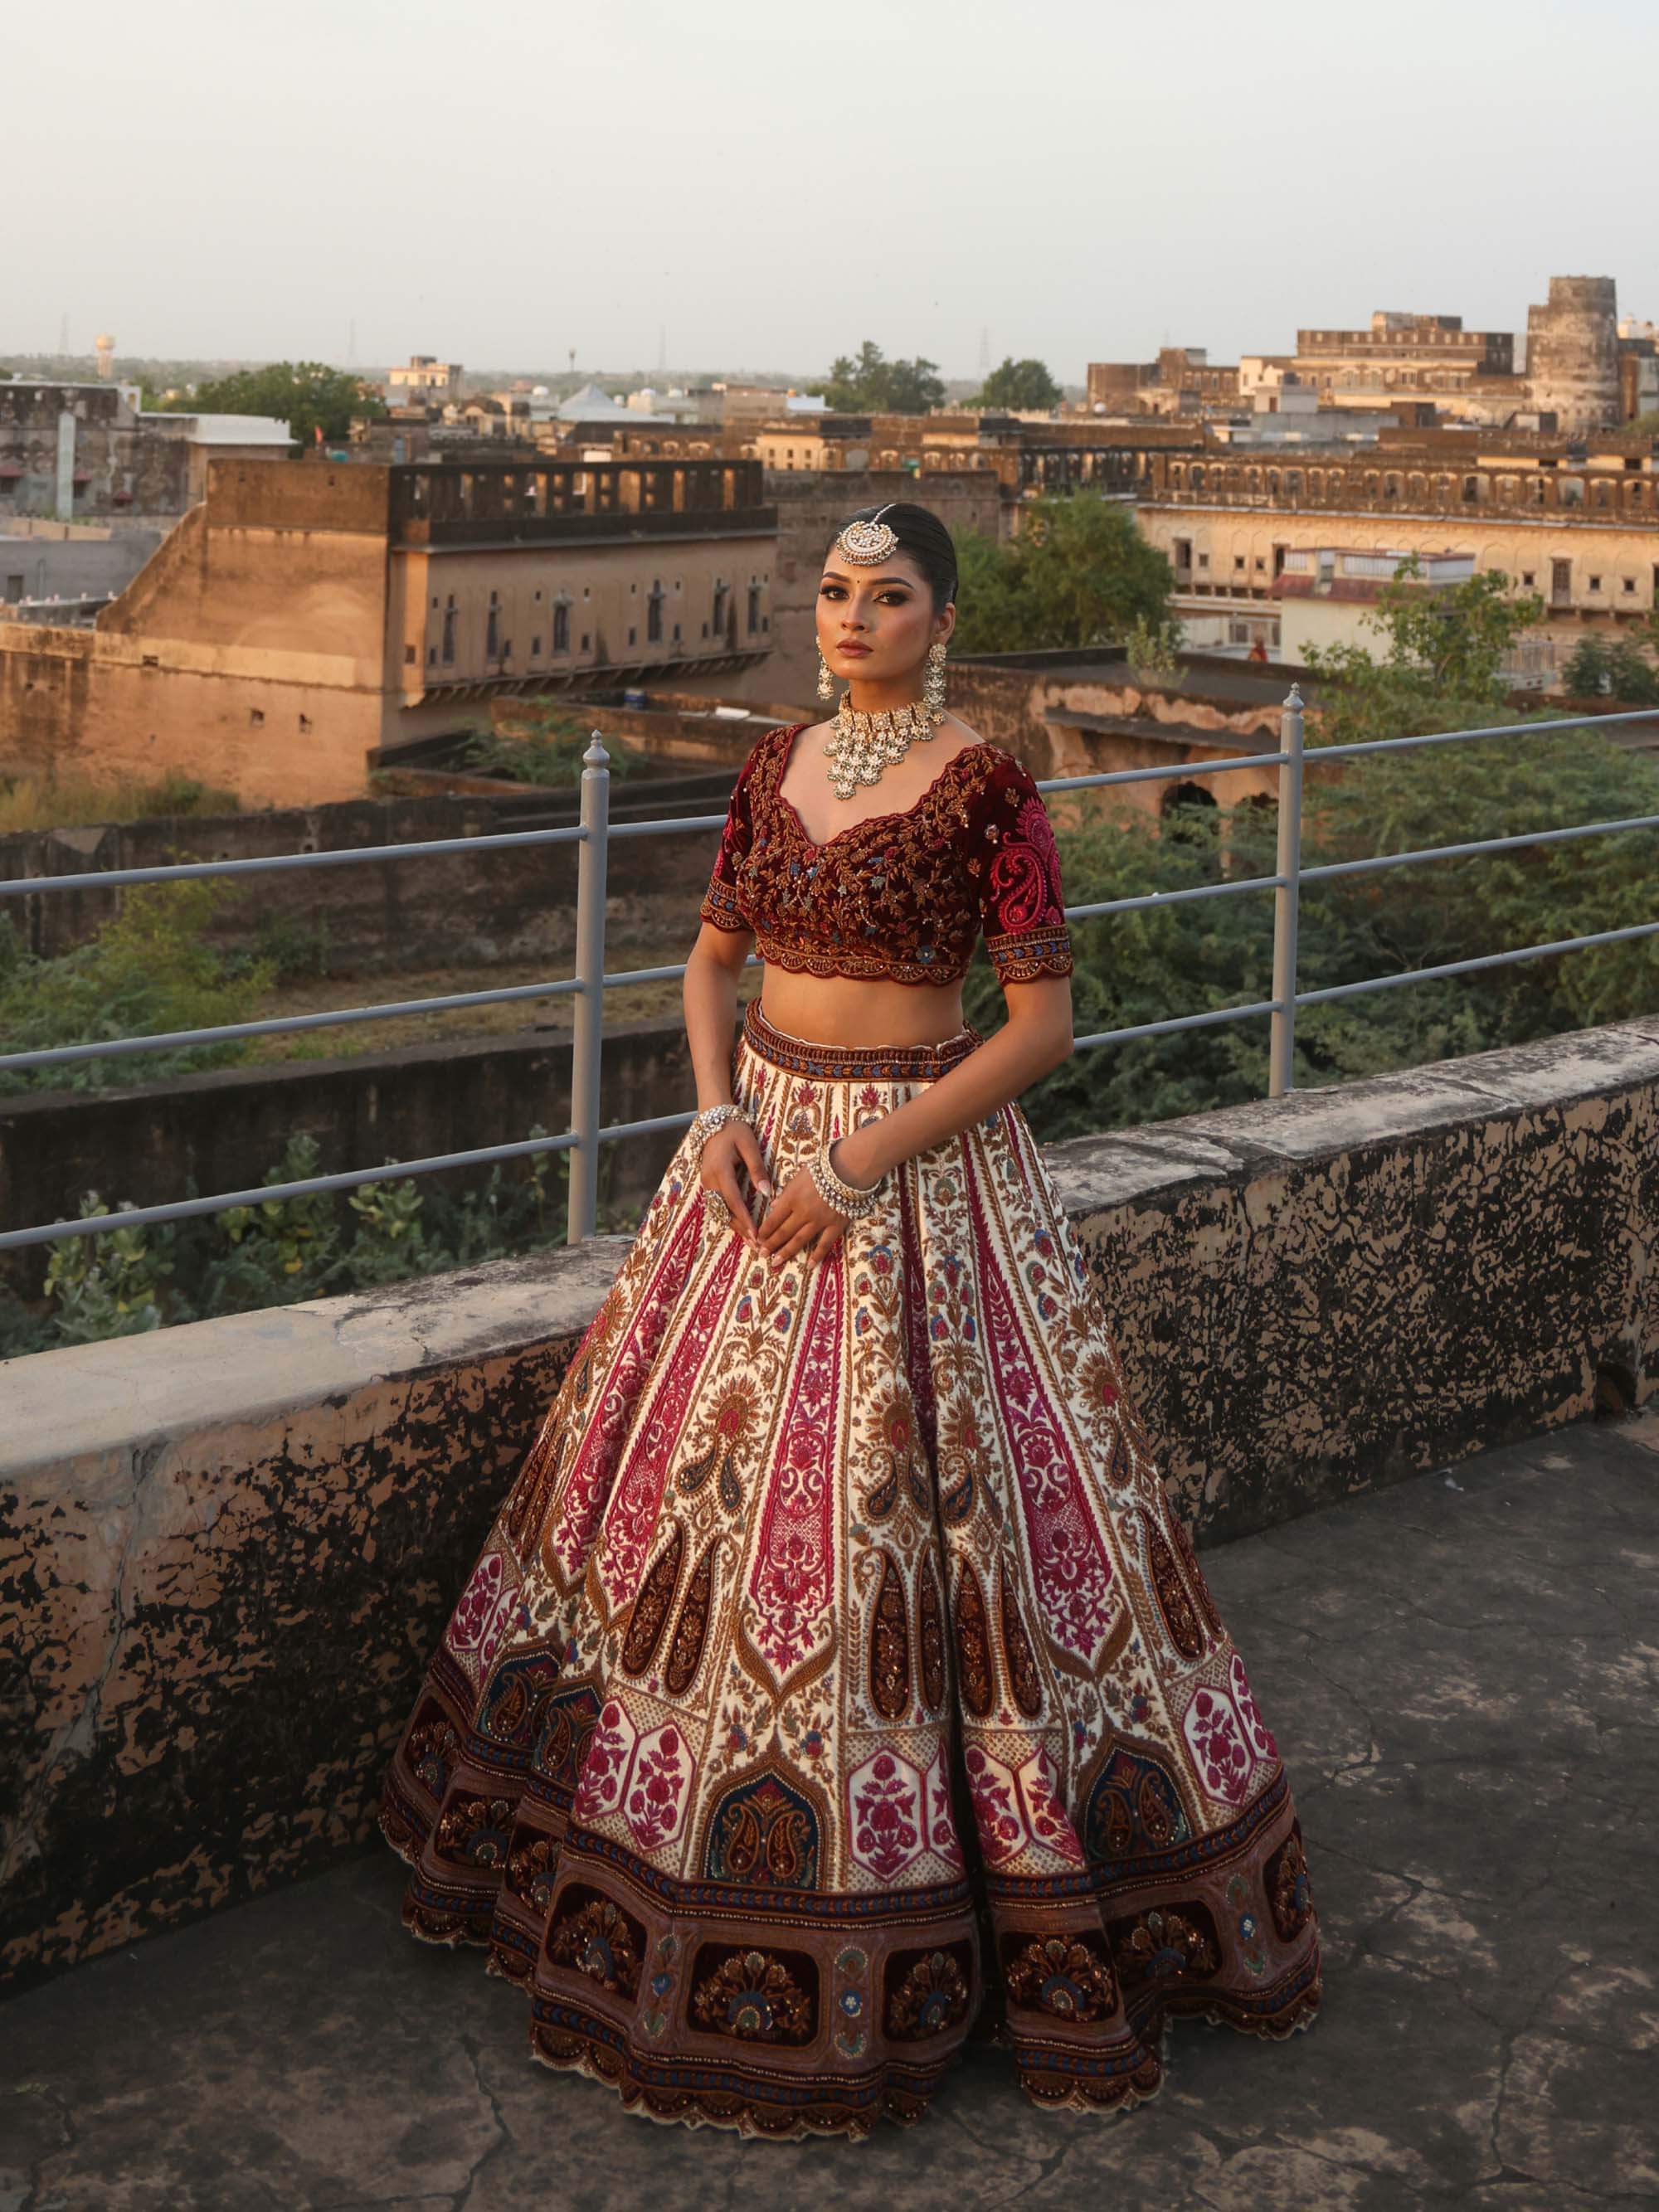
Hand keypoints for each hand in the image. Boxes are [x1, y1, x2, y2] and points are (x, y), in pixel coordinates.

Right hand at [698, 1119, 770, 1247]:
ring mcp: (706, 1183)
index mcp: (720, 1171)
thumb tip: (766, 1193)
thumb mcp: (749, 1146)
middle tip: (758, 1245)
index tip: (757, 1234)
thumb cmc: (734, 1130)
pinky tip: (741, 1227)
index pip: (733, 1200)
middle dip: (741, 1229)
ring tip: (751, 1241)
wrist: (714, 1120)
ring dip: (735, 1226)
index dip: (745, 1219)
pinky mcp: (708, 1183)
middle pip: (725, 1211)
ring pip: (720, 1211)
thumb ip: (757, 1169)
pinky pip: (718, 1205)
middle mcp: (710, 1180)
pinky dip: (730, 1217)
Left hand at [755, 1140, 875, 1271]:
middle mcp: (802, 1212)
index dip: (764, 1230)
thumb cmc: (822, 1168)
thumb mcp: (799, 1176)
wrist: (849, 1169)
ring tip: (775, 1263)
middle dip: (770, 1244)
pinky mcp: (835, 1226)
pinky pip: (824, 1244)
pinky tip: (808, 1265)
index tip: (757, 1239)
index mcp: (792, 1198)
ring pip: (799, 1240)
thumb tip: (774, 1205)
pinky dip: (816, 1256)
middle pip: (783, 1232)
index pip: (774, 1218)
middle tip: (761, 1254)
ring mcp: (819, 1221)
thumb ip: (786, 1192)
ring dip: (786, 1252)